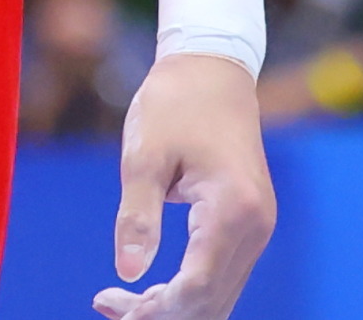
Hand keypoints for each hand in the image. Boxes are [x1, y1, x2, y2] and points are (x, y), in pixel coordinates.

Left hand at [98, 52, 274, 319]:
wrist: (212, 68)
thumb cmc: (175, 102)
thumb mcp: (144, 155)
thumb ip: (137, 216)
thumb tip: (129, 274)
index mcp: (233, 208)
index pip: (197, 286)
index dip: (155, 309)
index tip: (111, 307)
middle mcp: (255, 226)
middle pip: (209, 300)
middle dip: (160, 314)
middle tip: (106, 304)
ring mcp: (257, 228)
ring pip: (216, 295)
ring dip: (171, 307)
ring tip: (116, 299)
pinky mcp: (248, 225)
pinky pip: (218, 275)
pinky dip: (185, 291)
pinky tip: (146, 289)